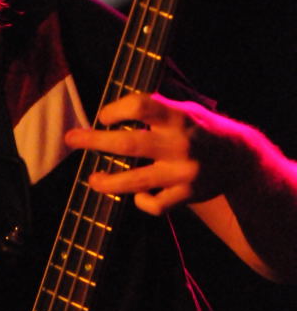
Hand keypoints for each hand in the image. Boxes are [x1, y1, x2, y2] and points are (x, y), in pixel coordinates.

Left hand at [65, 92, 240, 215]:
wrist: (238, 158)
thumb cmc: (199, 129)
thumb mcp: (183, 109)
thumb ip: (153, 109)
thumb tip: (110, 110)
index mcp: (178, 116)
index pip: (140, 106)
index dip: (116, 110)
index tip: (104, 117)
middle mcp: (180, 143)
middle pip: (129, 145)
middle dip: (94, 142)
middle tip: (72, 139)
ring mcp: (183, 172)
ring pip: (136, 181)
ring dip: (108, 182)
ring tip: (93, 180)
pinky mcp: (187, 195)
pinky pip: (155, 205)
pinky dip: (142, 201)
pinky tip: (136, 195)